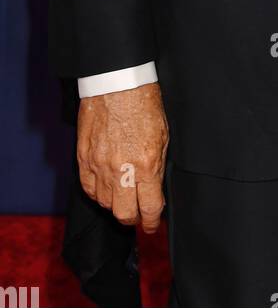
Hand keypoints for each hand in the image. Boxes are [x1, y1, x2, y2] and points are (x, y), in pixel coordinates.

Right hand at [77, 82, 168, 231]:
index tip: (153, 224)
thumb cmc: (144, 105)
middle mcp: (121, 170)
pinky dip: (98, 193)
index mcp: (146, 164)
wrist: (116, 83)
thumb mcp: (163, 136)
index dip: (153, 221)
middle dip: (134, 218)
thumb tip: (154, 190)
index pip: (149, 207)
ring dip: (116, 204)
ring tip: (123, 196)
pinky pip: (88, 188)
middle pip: (124, 213)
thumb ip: (157, 167)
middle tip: (139, 215)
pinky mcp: (83, 158)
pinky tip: (106, 188)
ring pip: (105, 204)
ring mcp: (99, 165)